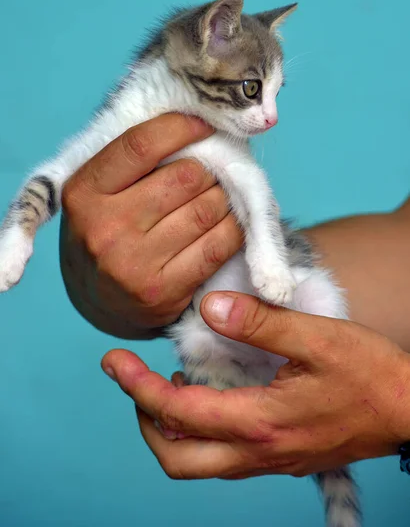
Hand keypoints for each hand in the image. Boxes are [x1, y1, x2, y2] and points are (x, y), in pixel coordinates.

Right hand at [60, 114, 242, 338]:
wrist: (98, 302)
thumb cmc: (105, 233)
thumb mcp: (98, 192)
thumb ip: (132, 161)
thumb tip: (194, 125)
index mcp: (84, 192)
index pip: (142, 145)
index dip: (182, 127)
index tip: (204, 125)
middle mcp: (105, 228)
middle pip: (185, 176)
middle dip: (207, 170)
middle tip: (211, 173)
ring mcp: (134, 263)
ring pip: (206, 209)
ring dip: (223, 199)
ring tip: (217, 198)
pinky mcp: (163, 291)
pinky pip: (218, 246)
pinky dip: (232, 229)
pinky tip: (227, 223)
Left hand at [101, 292, 409, 478]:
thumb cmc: (370, 374)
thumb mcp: (317, 337)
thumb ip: (260, 323)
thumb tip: (209, 309)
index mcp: (261, 421)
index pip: (178, 411)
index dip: (137, 386)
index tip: (114, 361)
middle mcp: (259, 451)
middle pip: (177, 458)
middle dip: (144, 420)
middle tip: (136, 380)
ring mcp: (270, 459)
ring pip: (199, 463)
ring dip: (170, 428)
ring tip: (166, 384)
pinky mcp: (281, 455)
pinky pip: (224, 456)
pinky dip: (200, 430)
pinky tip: (209, 395)